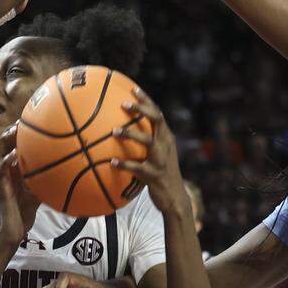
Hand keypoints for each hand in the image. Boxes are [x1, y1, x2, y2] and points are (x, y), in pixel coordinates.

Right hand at [0, 125, 41, 246]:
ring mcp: (2, 178)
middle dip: (9, 131)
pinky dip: (7, 161)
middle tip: (20, 121)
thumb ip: (48, 177)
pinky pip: (0, 170)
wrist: (16, 228)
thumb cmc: (27, 209)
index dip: (17, 132)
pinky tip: (15, 154)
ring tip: (13, 130)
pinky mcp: (1, 188)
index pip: (11, 146)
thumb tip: (68, 168)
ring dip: (4, 141)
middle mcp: (5, 170)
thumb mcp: (41, 188)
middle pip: (1, 145)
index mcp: (13, 169)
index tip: (28, 120)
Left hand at [111, 88, 187, 213]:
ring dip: (131, 135)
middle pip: (156, 120)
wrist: (175, 198)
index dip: (146, 100)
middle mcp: (166, 145)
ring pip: (148, 142)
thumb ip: (145, 143)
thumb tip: (120, 133)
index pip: (157, 113)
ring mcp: (161, 160)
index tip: (133, 89)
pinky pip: (138, 168)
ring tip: (114, 131)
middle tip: (123, 104)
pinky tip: (112, 162)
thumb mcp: (157, 156)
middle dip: (141, 109)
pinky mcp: (155, 175)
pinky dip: (125, 164)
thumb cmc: (160, 174)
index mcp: (166, 138)